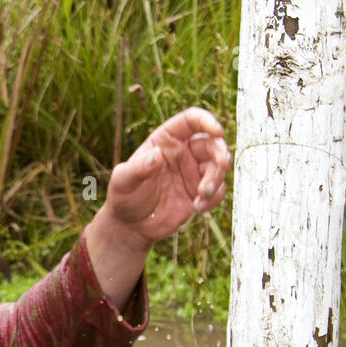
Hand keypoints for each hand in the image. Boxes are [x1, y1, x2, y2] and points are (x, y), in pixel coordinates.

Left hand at [102, 107, 231, 246]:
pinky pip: (218, 190)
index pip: (190, 121)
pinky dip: (214, 198)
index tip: (218, 131)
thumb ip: (137, 168)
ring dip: (217, 179)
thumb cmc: (124, 197)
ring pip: (218, 166)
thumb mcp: (123, 181)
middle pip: (211, 143)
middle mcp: (183, 152)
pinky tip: (198, 207)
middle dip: (220, 153)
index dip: (206, 120)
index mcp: (166, 140)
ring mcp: (193, 172)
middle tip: (221, 166)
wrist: (131, 225)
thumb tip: (155, 154)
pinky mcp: (199, 192)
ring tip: (202, 195)